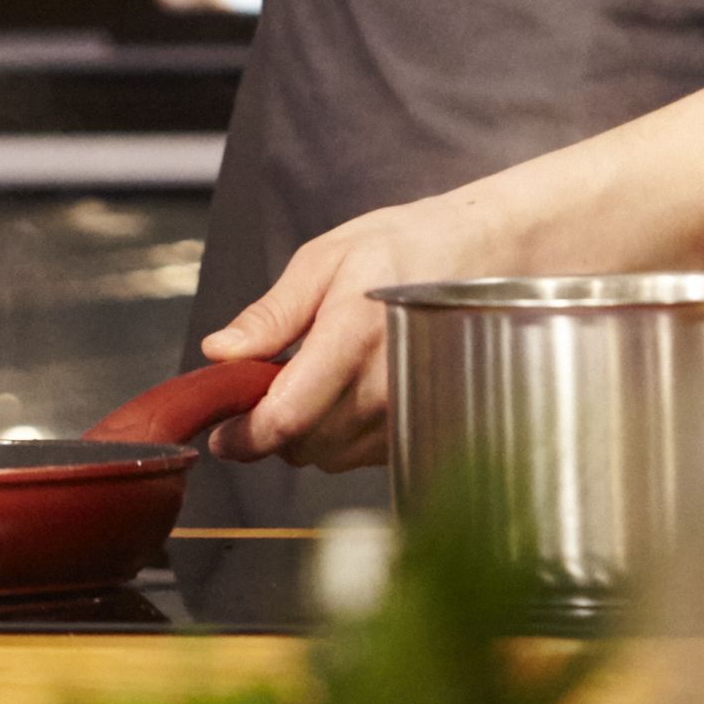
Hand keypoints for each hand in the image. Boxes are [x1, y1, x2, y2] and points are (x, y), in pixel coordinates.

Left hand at [200, 183, 523, 472]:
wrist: (482, 257)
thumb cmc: (404, 247)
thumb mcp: (326, 257)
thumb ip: (273, 313)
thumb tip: (221, 351)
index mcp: (352, 336)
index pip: (287, 417)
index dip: (244, 435)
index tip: (222, 433)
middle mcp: (386, 387)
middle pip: (303, 444)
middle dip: (272, 424)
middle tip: (269, 383)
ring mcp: (410, 414)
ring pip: (330, 456)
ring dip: (307, 430)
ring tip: (318, 376)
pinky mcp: (423, 429)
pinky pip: (362, 455)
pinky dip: (342, 434)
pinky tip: (350, 390)